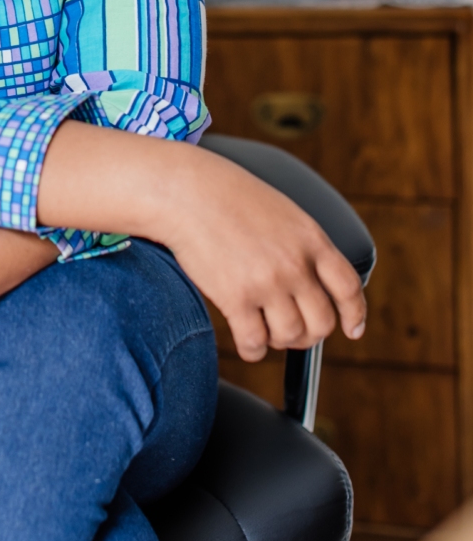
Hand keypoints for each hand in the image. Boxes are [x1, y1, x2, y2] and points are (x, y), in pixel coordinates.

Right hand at [38, 122, 365, 363]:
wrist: (186, 192)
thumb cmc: (227, 196)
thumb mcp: (281, 212)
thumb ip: (302, 244)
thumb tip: (311, 280)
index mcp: (311, 239)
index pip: (348, 288)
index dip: (354, 315)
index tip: (352, 330)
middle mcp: (295, 264)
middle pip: (322, 322)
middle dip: (309, 334)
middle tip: (292, 330)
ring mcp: (266, 282)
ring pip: (290, 336)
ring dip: (278, 340)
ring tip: (263, 327)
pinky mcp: (235, 298)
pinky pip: (255, 342)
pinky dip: (253, 348)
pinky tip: (246, 339)